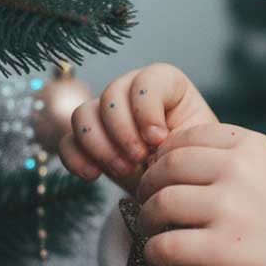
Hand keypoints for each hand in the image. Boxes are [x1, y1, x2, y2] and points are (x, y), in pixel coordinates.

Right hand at [58, 63, 218, 196]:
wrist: (179, 186)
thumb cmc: (194, 160)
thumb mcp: (197, 146)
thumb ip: (180, 136)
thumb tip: (154, 141)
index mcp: (167, 85)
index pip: (147, 80)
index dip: (147, 109)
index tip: (159, 139)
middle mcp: (132, 92)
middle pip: (111, 95)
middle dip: (123, 131)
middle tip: (139, 159)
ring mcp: (106, 114)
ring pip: (83, 114)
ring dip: (100, 145)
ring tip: (124, 170)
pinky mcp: (88, 140)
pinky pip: (67, 141)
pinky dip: (76, 158)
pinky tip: (93, 175)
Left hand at [133, 122, 265, 265]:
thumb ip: (237, 162)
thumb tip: (176, 164)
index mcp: (254, 146)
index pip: (188, 137)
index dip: (166, 156)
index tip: (163, 173)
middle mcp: (239, 170)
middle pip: (167, 167)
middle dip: (149, 186)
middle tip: (148, 203)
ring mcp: (229, 209)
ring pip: (160, 204)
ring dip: (148, 220)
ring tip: (155, 231)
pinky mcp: (220, 249)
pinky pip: (163, 246)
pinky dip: (154, 254)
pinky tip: (161, 258)